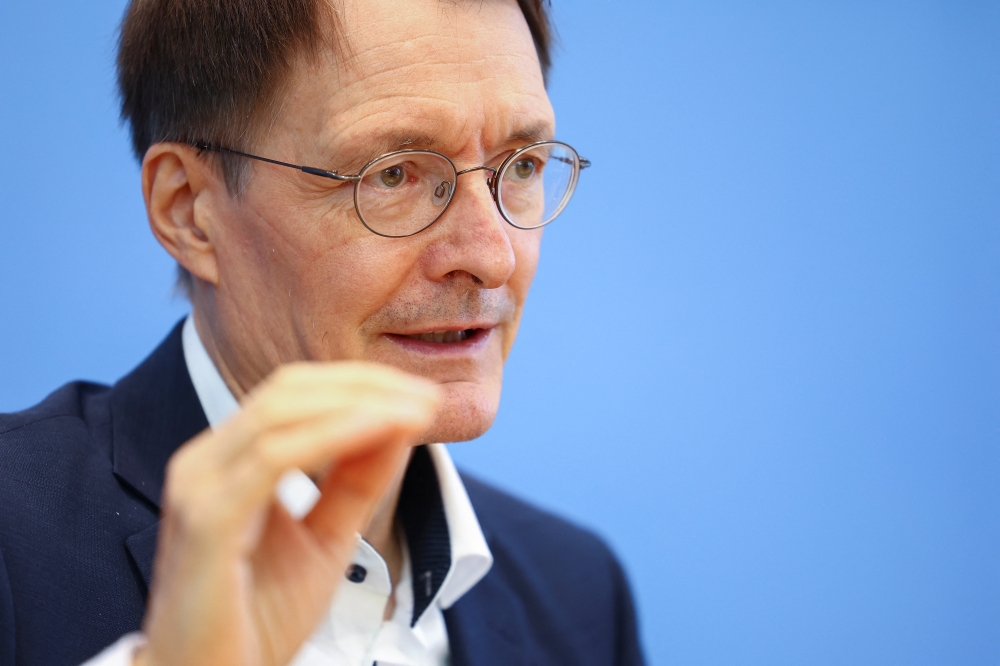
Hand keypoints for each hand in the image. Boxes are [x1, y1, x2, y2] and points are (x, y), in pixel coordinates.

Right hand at [133, 362, 440, 665]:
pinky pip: (276, 457)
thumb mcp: (327, 537)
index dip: (361, 384)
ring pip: (282, 411)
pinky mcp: (207, 520)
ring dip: (360, 403)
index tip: (423, 396)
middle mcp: (205, 463)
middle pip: (289, 389)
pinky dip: (335, 434)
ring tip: (416, 411)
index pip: (295, 394)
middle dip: (366, 384)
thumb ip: (358, 480)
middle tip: (429, 397)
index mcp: (227, 462)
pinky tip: (380, 429)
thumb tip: (399, 422)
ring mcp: (199, 487)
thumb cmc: (259, 620)